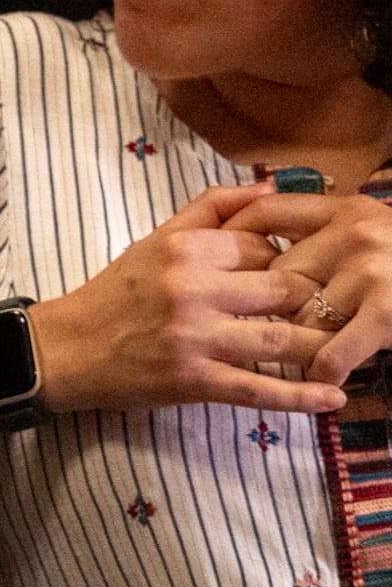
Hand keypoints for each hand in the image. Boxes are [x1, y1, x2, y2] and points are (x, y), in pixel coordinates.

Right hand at [35, 185, 340, 417]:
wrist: (62, 349)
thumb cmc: (114, 294)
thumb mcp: (155, 240)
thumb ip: (211, 208)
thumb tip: (270, 187)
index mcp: (184, 250)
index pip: (265, 246)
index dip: (289, 260)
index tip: (294, 276)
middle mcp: (191, 289)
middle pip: (284, 289)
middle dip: (315, 301)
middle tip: (332, 311)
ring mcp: (194, 337)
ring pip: (281, 339)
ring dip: (321, 347)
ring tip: (345, 351)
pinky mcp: (192, 380)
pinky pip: (258, 388)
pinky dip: (300, 397)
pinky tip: (332, 399)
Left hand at [226, 187, 391, 388]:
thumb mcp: (371, 231)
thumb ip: (321, 229)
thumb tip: (249, 234)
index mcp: (345, 208)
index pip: (262, 215)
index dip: (229, 243)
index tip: (212, 271)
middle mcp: (356, 231)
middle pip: (276, 275)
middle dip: (273, 305)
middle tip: (272, 324)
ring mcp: (371, 270)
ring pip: (300, 315)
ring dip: (298, 340)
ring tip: (298, 351)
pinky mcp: (386, 311)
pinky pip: (329, 350)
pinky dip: (324, 368)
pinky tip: (326, 378)